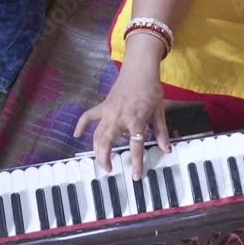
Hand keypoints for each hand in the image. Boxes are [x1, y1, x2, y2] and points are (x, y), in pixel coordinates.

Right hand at [74, 36, 170, 179]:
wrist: (139, 69)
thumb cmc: (150, 89)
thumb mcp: (159, 111)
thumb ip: (161, 132)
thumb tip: (166, 148)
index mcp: (135, 119)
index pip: (135, 146)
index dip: (136, 162)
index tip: (136, 175)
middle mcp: (119, 117)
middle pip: (107, 142)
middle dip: (105, 158)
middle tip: (109, 169)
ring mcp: (108, 112)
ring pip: (97, 134)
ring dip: (96, 149)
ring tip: (101, 161)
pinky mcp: (103, 106)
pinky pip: (88, 117)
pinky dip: (81, 125)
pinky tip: (77, 135)